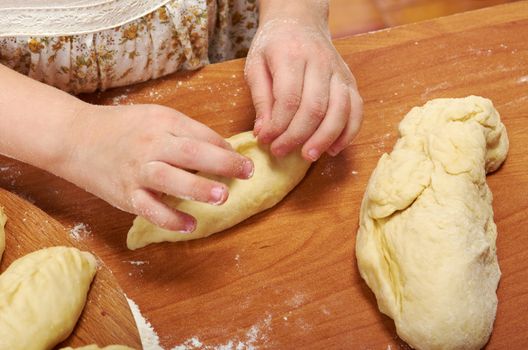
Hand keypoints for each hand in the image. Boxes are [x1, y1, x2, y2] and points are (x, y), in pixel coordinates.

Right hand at [59, 104, 253, 231]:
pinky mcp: (125, 194)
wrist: (74, 137)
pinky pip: (150, 209)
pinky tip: (190, 225)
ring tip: (223, 197)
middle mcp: (150, 144)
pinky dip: (170, 219)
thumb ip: (186, 132)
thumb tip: (222, 149)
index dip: (225, 148)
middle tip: (247, 173)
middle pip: (190, 153)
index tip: (242, 160)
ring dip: (199, 188)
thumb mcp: (155, 118)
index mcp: (162, 122)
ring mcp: (137, 170)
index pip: (201, 135)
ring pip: (170, 179)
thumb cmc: (122, 127)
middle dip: (222, 164)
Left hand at [244, 2, 362, 160]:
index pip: (288, 98)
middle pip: (315, 108)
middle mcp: (319, 62)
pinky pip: (357, 110)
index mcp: (291, 55)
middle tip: (280, 152)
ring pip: (340, 110)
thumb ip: (260, 99)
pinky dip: (348, 133)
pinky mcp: (350, 81)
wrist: (300, 21)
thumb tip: (263, 132)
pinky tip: (333, 148)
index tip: (265, 140)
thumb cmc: (274, 46)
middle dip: (297, 136)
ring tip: (307, 156)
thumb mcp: (255, 65)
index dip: (277, 125)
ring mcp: (339, 72)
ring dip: (324, 138)